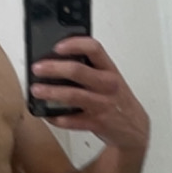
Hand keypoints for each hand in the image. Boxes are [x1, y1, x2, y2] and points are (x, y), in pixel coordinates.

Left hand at [31, 37, 149, 152]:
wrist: (135, 128)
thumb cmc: (118, 100)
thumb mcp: (110, 79)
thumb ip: (91, 68)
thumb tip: (58, 60)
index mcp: (110, 69)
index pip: (94, 48)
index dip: (74, 44)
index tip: (57, 46)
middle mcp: (107, 85)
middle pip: (77, 71)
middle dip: (53, 68)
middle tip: (37, 68)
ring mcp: (102, 104)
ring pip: (72, 95)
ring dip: (51, 92)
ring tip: (36, 90)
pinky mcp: (96, 123)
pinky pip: (72, 121)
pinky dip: (56, 118)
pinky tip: (47, 114)